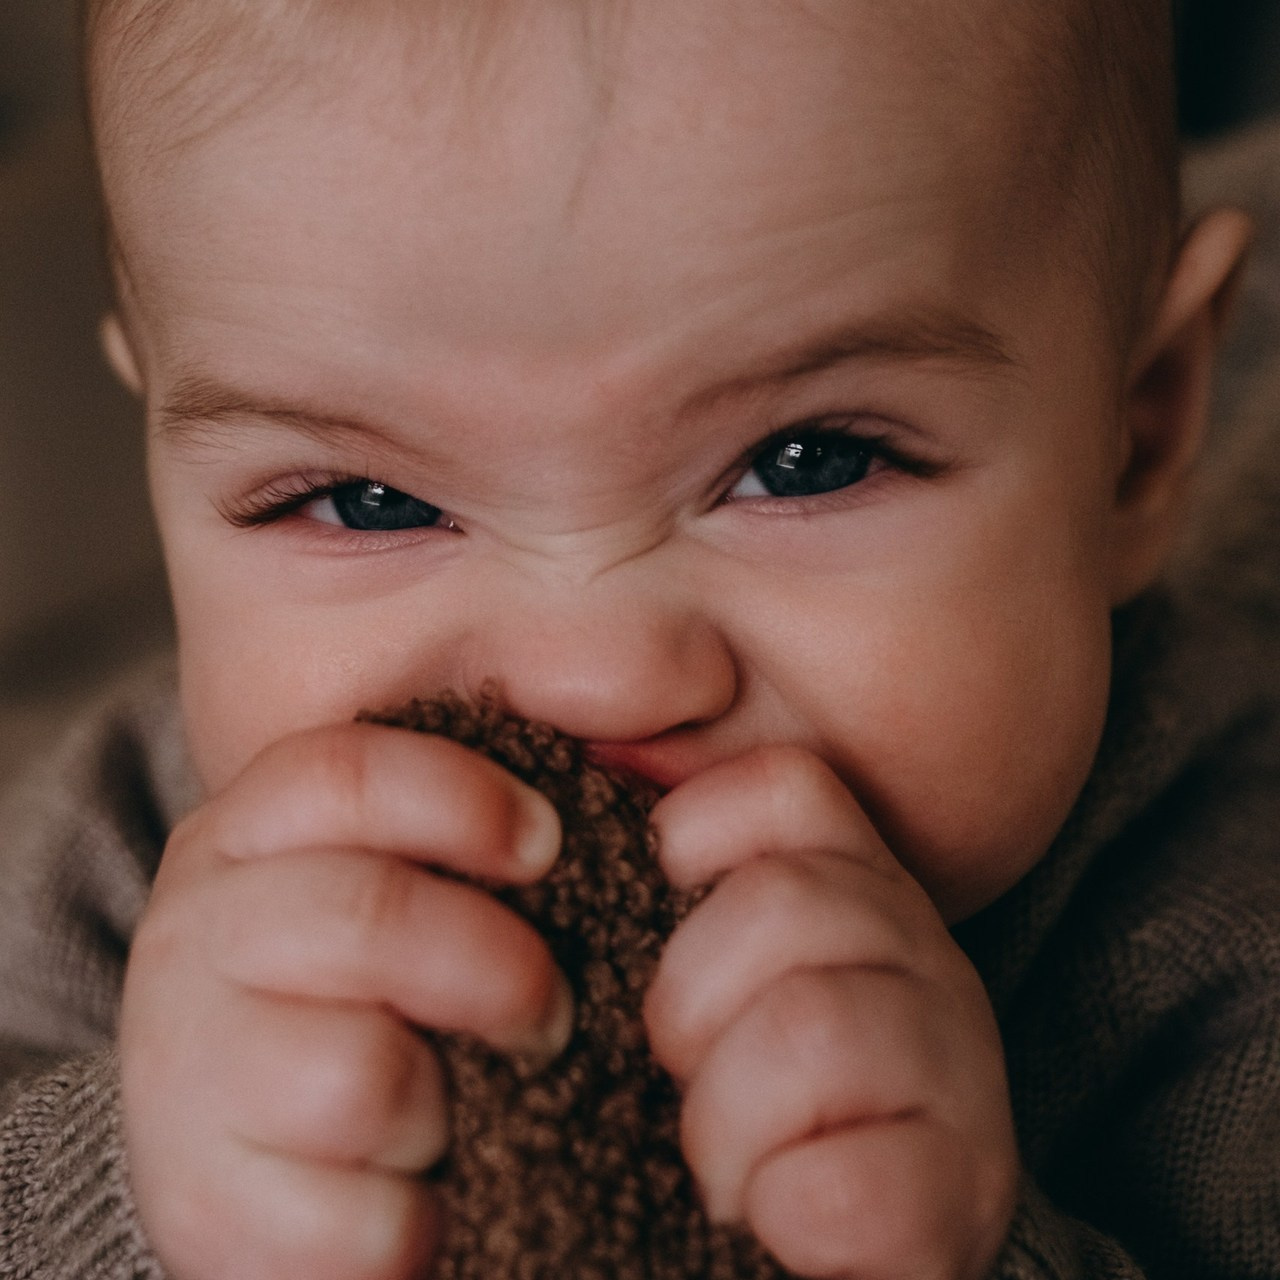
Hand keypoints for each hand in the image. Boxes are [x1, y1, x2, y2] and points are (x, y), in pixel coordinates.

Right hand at [120, 723, 569, 1279]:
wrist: (248, 1154)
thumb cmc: (355, 996)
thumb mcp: (387, 889)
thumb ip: (452, 839)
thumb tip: (584, 803)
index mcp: (241, 837)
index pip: (345, 776)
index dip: (467, 801)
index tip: (549, 845)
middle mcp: (192, 936)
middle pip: (368, 916)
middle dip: (497, 970)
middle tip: (546, 1014)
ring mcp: (180, 1073)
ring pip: (362, 1076)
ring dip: (440, 1110)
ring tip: (444, 1116)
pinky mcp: (198, 1208)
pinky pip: (361, 1218)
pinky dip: (414, 1222)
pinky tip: (407, 1197)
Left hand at [644, 746, 1017, 1279]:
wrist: (877, 1230)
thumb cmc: (772, 1094)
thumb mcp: (737, 973)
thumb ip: (694, 894)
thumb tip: (599, 770)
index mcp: (857, 883)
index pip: (784, 789)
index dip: (696, 834)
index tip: (660, 918)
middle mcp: (921, 947)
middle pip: (780, 901)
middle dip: (688, 1007)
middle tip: (687, 1077)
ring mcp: (958, 1058)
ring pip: (806, 1028)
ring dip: (725, 1122)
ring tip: (726, 1166)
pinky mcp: (966, 1182)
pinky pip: (842, 1184)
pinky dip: (780, 1209)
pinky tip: (779, 1215)